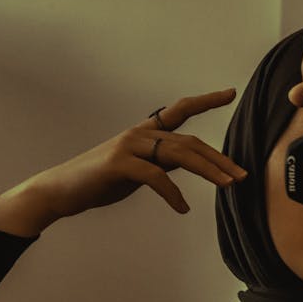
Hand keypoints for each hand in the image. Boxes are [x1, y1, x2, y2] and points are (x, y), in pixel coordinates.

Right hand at [32, 88, 245, 219]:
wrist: (60, 191)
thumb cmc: (98, 182)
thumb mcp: (137, 171)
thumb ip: (161, 163)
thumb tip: (187, 164)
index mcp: (144, 133)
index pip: (180, 111)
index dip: (205, 101)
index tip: (229, 93)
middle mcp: (139, 134)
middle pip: (189, 142)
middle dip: (219, 159)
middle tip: (242, 175)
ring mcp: (128, 147)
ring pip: (178, 154)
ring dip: (207, 171)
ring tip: (226, 186)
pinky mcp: (118, 165)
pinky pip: (155, 177)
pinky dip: (172, 194)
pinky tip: (182, 208)